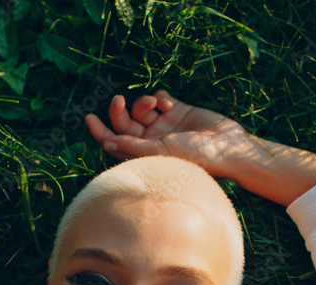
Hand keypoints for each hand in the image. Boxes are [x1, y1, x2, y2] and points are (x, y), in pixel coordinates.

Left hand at [84, 90, 256, 178]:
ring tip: (155, 105)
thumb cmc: (195, 158)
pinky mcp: (178, 110)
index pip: (115, 142)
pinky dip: (160, 96)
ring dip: (142, 102)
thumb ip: (133, 146)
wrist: (227, 147)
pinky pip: (160, 97)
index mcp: (144, 154)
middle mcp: (151, 140)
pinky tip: (169, 105)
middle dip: (118, 111)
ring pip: (141, 107)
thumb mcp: (160, 152)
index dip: (100, 132)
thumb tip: (106, 143)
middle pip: (124, 122)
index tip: (88, 117)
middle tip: (118, 100)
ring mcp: (164, 125)